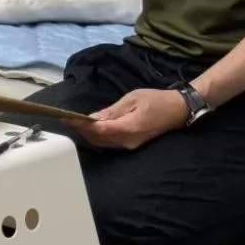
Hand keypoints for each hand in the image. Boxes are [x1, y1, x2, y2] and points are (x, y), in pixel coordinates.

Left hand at [68, 89, 187, 149]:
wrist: (177, 110)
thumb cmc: (156, 100)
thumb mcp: (133, 99)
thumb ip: (113, 110)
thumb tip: (94, 118)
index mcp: (128, 128)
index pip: (98, 130)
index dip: (81, 125)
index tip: (68, 118)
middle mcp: (127, 141)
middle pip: (98, 139)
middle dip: (82, 130)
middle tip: (68, 119)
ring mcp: (129, 145)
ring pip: (102, 143)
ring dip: (88, 134)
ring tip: (76, 123)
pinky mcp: (131, 145)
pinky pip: (109, 143)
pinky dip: (98, 136)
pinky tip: (92, 128)